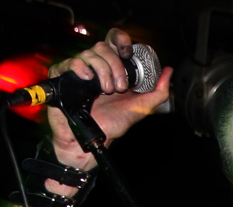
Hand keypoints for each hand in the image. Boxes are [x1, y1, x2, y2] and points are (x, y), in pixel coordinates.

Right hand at [46, 28, 171, 171]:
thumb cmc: (111, 125)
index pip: (114, 39)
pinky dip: (80, 67)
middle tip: (120, 87)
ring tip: (106, 92)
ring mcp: (79, 70)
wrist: (91, 141)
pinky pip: (70, 62)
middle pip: (103, 45)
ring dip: (102, 71)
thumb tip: (168, 71)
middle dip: (116, 65)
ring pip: (89, 53)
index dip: (121, 39)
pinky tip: (88, 78)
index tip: (127, 53)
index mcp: (112, 67)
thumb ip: (157, 92)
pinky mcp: (63, 78)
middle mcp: (95, 65)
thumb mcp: (140, 109)